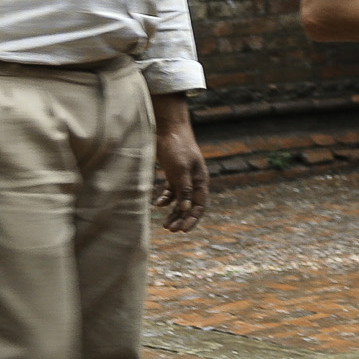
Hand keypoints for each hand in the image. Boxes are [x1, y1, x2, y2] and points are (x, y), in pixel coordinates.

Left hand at [153, 96, 207, 232]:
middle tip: (170, 230)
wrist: (168, 128)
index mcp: (200, 180)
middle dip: (181, 219)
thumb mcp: (181, 169)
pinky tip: (158, 204)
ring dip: (174, 213)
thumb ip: (184, 189)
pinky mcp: (173, 174)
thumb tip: (186, 209)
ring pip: (180, 201)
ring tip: (164, 224)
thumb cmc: (177, 147)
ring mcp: (183, 178)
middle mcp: (194, 181)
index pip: (200, 205)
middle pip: (190, 205)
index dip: (193, 219)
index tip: (183, 230)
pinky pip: (171, 192)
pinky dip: (166, 199)